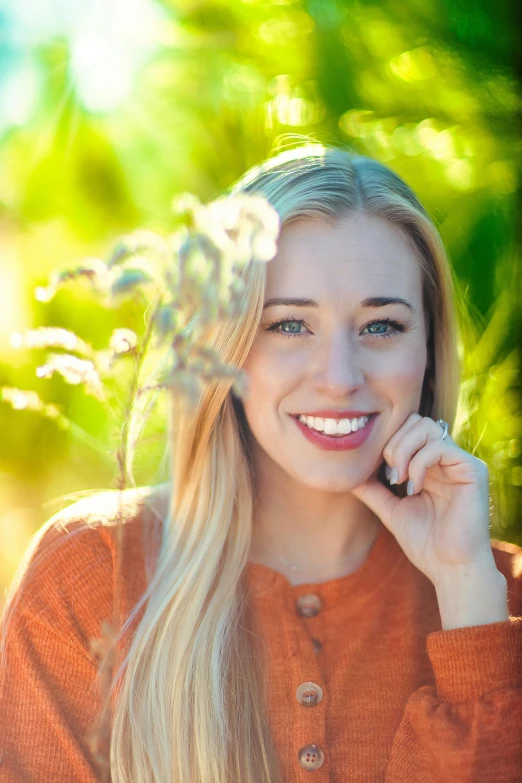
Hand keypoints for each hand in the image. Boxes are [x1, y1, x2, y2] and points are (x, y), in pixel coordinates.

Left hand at [351, 413, 496, 586]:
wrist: (449, 568)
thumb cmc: (425, 543)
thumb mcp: (390, 509)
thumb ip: (372, 488)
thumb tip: (346, 473)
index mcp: (430, 465)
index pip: (407, 429)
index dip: (387, 442)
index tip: (377, 471)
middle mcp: (447, 459)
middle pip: (416, 420)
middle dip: (393, 443)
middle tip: (389, 475)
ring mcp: (460, 462)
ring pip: (426, 426)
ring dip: (404, 450)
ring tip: (398, 479)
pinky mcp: (472, 469)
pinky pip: (439, 446)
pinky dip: (418, 463)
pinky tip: (413, 487)